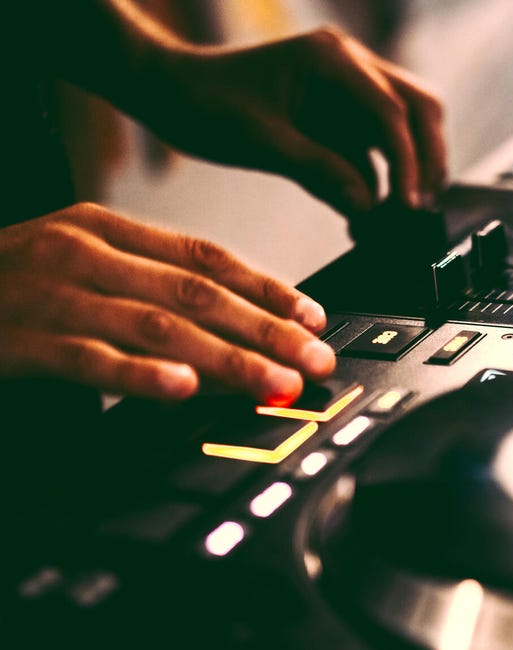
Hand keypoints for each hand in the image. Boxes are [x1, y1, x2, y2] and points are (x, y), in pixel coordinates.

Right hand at [0, 203, 335, 403]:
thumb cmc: (9, 292)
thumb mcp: (81, 270)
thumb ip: (147, 287)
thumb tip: (232, 326)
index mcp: (103, 230)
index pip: (205, 258)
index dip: (267, 289)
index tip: (314, 320)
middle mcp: (81, 254)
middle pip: (195, 294)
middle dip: (266, 331)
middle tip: (316, 361)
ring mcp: (47, 295)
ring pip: (156, 327)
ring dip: (227, 360)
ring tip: (276, 384)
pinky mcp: (15, 341)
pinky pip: (87, 359)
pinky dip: (140, 375)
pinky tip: (183, 389)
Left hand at [133, 26, 445, 213]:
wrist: (167, 91)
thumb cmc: (203, 103)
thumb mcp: (262, 143)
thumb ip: (320, 173)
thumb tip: (369, 208)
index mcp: (332, 59)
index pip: (392, 110)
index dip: (408, 161)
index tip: (409, 205)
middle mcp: (348, 67)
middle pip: (418, 108)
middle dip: (427, 158)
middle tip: (421, 207)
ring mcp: (346, 91)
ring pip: (404, 128)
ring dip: (408, 170)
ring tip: (396, 216)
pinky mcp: (337, 117)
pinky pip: (373, 150)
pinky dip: (377, 181)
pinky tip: (365, 214)